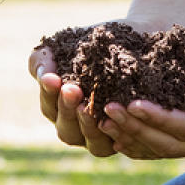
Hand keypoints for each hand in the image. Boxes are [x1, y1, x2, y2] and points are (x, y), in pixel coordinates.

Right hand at [29, 18, 162, 157]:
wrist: (141, 39)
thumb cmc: (99, 43)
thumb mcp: (68, 45)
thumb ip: (46, 60)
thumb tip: (44, 76)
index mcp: (62, 108)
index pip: (50, 107)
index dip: (49, 94)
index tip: (53, 78)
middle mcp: (82, 128)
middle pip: (67, 132)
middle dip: (67, 110)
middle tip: (71, 90)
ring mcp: (107, 137)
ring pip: (94, 145)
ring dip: (90, 127)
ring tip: (90, 107)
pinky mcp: (131, 137)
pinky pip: (122, 144)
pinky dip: (120, 133)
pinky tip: (120, 115)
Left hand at [98, 33, 184, 160]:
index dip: (160, 118)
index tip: (132, 103)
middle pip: (173, 143)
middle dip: (138, 128)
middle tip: (108, 110)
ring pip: (163, 148)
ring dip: (132, 135)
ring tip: (102, 119)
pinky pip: (161, 145)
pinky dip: (137, 139)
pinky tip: (113, 130)